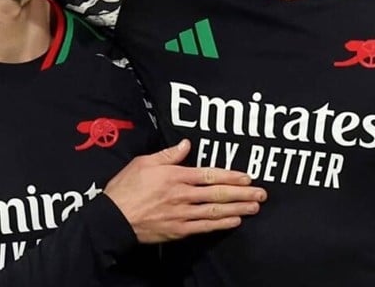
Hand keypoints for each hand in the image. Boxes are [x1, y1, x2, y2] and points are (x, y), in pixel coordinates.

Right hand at [104, 140, 267, 242]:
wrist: (113, 219)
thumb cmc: (125, 188)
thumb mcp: (144, 162)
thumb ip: (168, 154)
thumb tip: (186, 144)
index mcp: (175, 176)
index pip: (209, 175)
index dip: (230, 176)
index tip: (247, 177)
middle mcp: (182, 195)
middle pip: (217, 194)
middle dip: (242, 193)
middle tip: (261, 194)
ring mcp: (181, 215)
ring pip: (215, 211)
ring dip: (237, 209)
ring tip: (254, 208)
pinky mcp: (178, 230)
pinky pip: (204, 227)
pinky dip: (221, 224)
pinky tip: (234, 222)